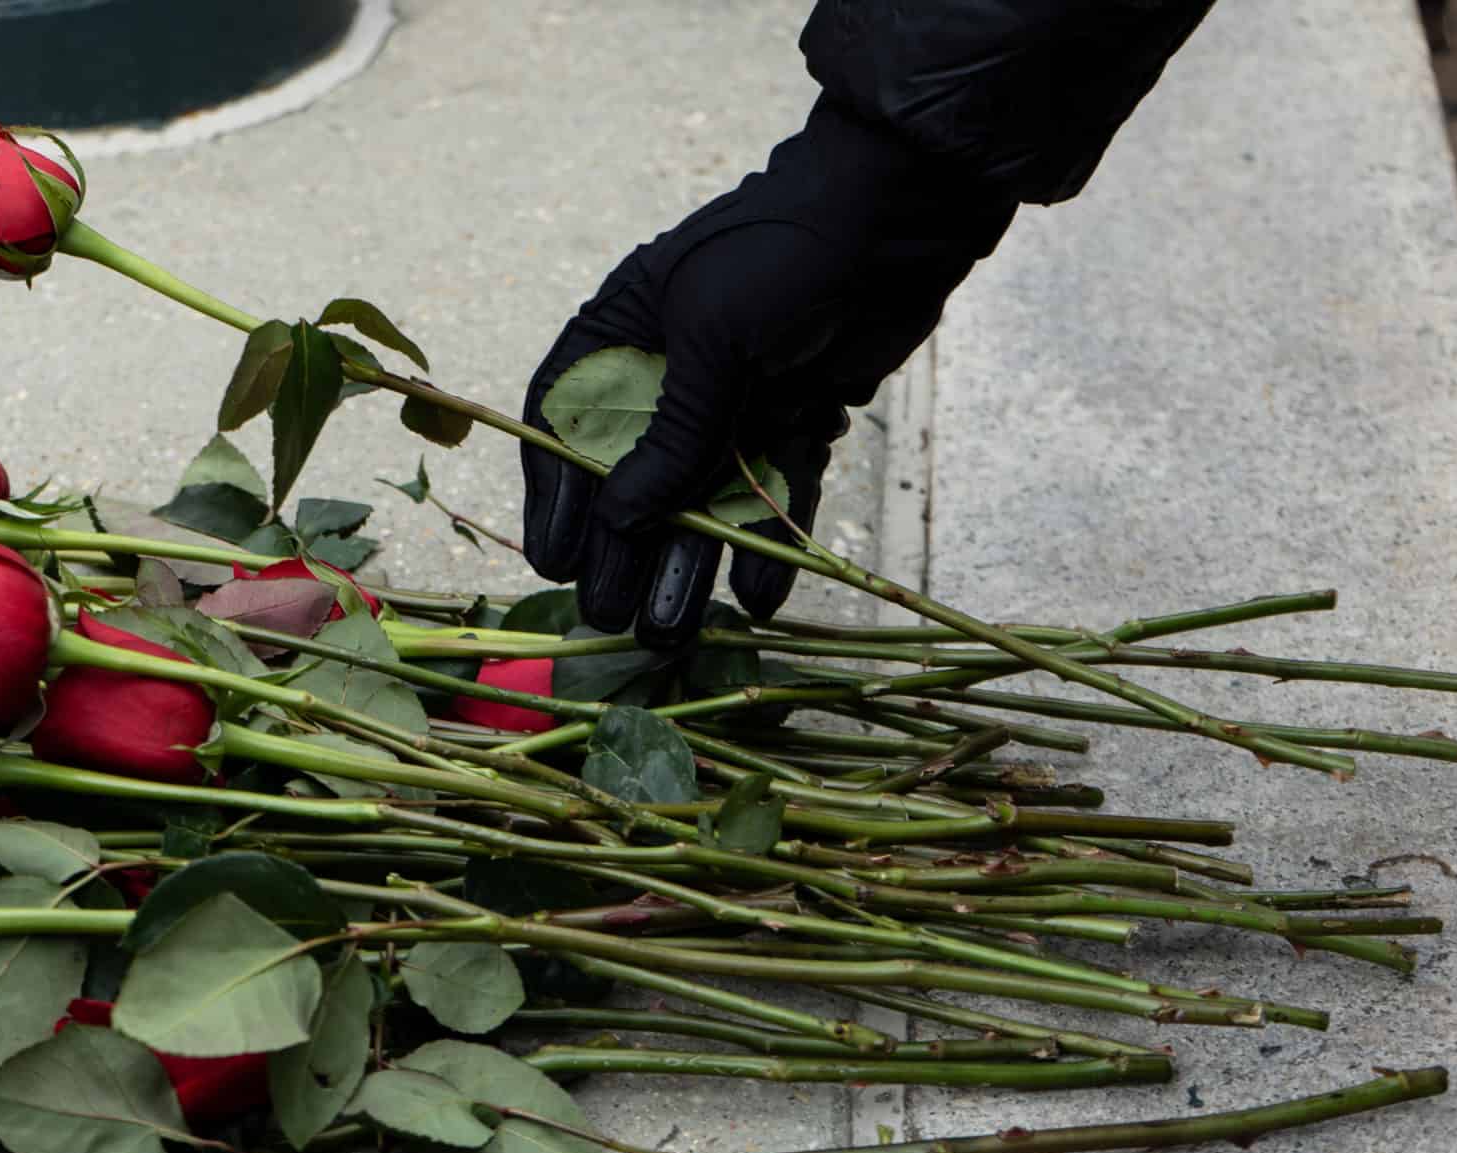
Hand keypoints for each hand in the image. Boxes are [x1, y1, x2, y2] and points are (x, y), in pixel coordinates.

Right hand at [521, 101, 1017, 646]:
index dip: (556, 497)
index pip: (563, 426)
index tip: (558, 561)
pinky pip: (770, 495)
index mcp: (620, 334)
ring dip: (689, 565)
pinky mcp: (792, 418)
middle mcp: (665, 373)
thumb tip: (619, 520)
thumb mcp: (711, 338)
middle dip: (625, 552)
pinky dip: (766, 546)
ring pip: (700, 499)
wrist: (899, 214)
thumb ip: (670, 433)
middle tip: (613, 617)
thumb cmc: (780, 252)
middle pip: (630, 479)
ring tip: (675, 634)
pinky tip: (760, 601)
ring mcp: (731, 400)